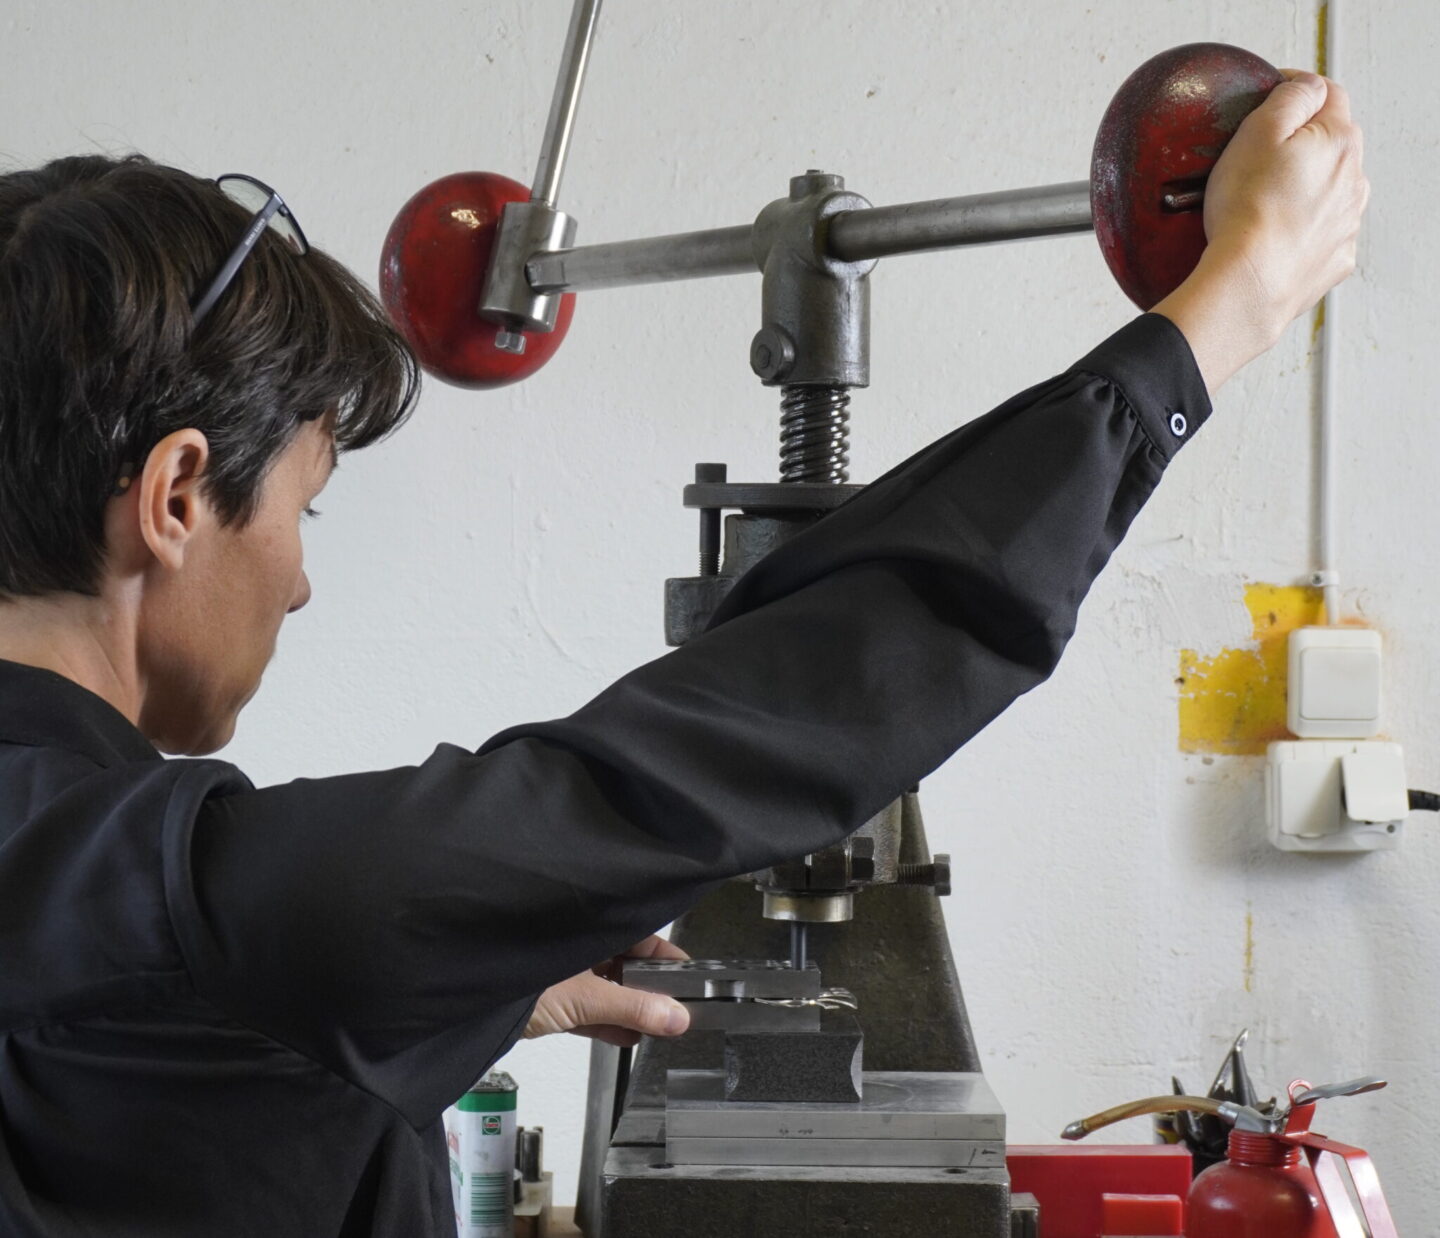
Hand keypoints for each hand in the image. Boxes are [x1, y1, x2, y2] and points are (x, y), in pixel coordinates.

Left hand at [523, 935, 691, 1046]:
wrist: (464, 1006)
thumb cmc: (511, 977)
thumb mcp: (585, 996)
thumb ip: (634, 1008)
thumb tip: (677, 1017)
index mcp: (582, 925)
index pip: (637, 934)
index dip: (663, 955)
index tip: (688, 974)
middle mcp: (572, 945)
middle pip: (624, 962)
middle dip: (650, 987)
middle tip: (676, 1005)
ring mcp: (559, 972)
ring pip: (606, 987)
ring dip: (630, 1008)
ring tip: (656, 1026)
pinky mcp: (548, 1000)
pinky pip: (587, 1008)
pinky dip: (607, 1022)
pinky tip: (628, 1036)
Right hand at [1154, 71, 1368, 391]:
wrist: (1248, 284)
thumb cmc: (1246, 212)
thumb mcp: (1258, 132)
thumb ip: (1290, 96)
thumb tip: (1306, 86)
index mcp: (1339, 141)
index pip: (1327, 94)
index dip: (1295, 89)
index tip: (1269, 97)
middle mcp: (1354, 180)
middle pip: (1331, 144)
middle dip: (1301, 143)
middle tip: (1255, 158)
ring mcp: (1347, 223)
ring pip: (1329, 190)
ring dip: (1304, 188)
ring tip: (1262, 204)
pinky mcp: (1334, 259)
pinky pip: (1321, 233)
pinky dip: (1302, 229)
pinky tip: (1273, 236)